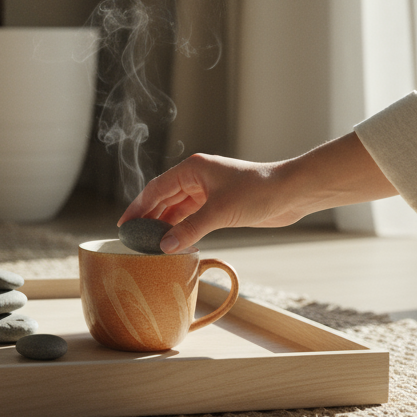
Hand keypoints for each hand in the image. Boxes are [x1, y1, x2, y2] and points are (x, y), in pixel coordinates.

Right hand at [117, 132, 397, 252]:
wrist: (292, 193)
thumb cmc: (258, 192)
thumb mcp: (219, 213)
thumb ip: (190, 230)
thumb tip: (164, 247)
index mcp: (192, 169)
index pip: (156, 188)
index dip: (138, 207)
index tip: (124, 224)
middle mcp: (197, 177)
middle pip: (164, 198)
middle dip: (149, 218)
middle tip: (133, 238)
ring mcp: (209, 190)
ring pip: (178, 208)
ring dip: (166, 225)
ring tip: (150, 244)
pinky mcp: (220, 204)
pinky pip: (193, 216)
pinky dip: (183, 228)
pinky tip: (175, 243)